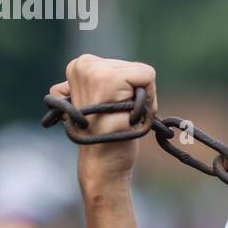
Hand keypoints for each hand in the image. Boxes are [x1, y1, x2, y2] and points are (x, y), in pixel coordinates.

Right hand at [50, 54, 157, 188]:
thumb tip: (81, 83)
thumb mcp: (99, 101)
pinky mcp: (108, 82)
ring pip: (144, 74)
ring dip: (141, 101)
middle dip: (135, 95)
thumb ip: (102, 84)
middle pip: (135, 69)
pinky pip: (148, 77)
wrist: (102, 162)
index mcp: (79, 66)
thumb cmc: (104, 134)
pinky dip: (147, 102)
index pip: (125, 67)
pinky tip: (128, 118)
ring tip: (121, 118)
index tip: (113, 110)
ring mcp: (94, 73)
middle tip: (118, 116)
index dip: (128, 91)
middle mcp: (84, 65)